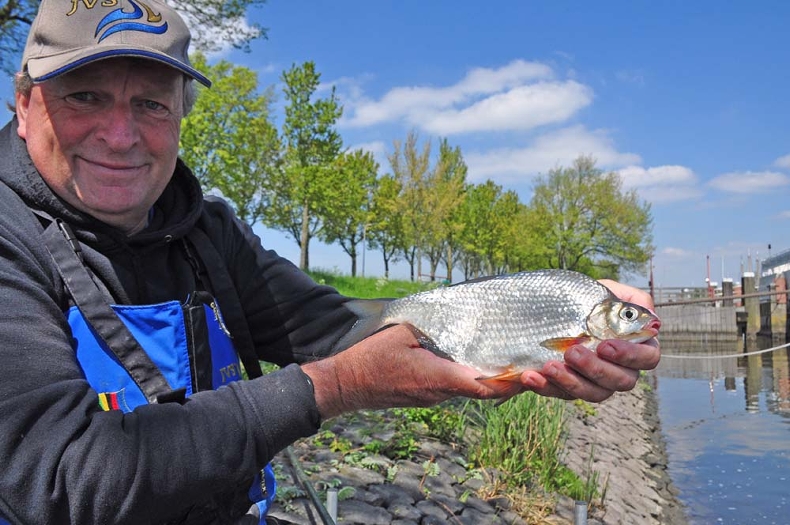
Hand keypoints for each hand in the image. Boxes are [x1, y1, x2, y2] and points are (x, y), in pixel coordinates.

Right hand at [302, 324, 509, 419]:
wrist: (347, 385)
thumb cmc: (371, 358)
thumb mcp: (401, 333)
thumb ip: (431, 326)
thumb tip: (456, 315)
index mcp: (437, 377)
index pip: (481, 386)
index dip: (508, 381)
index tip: (527, 371)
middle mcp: (439, 393)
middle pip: (483, 391)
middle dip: (508, 382)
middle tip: (529, 365)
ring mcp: (432, 398)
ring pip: (471, 392)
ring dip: (491, 381)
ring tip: (511, 361)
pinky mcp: (426, 397)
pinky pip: (456, 390)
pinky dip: (473, 380)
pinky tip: (478, 364)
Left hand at [519, 280, 660, 401]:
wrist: (549, 310)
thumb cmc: (585, 300)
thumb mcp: (605, 292)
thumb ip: (630, 299)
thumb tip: (650, 316)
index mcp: (636, 347)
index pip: (647, 359)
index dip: (630, 356)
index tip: (605, 345)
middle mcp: (620, 370)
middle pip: (620, 381)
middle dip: (595, 369)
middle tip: (572, 352)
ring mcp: (595, 383)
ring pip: (593, 393)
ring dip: (570, 381)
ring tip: (549, 365)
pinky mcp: (569, 389)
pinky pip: (560, 393)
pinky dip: (544, 386)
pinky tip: (529, 376)